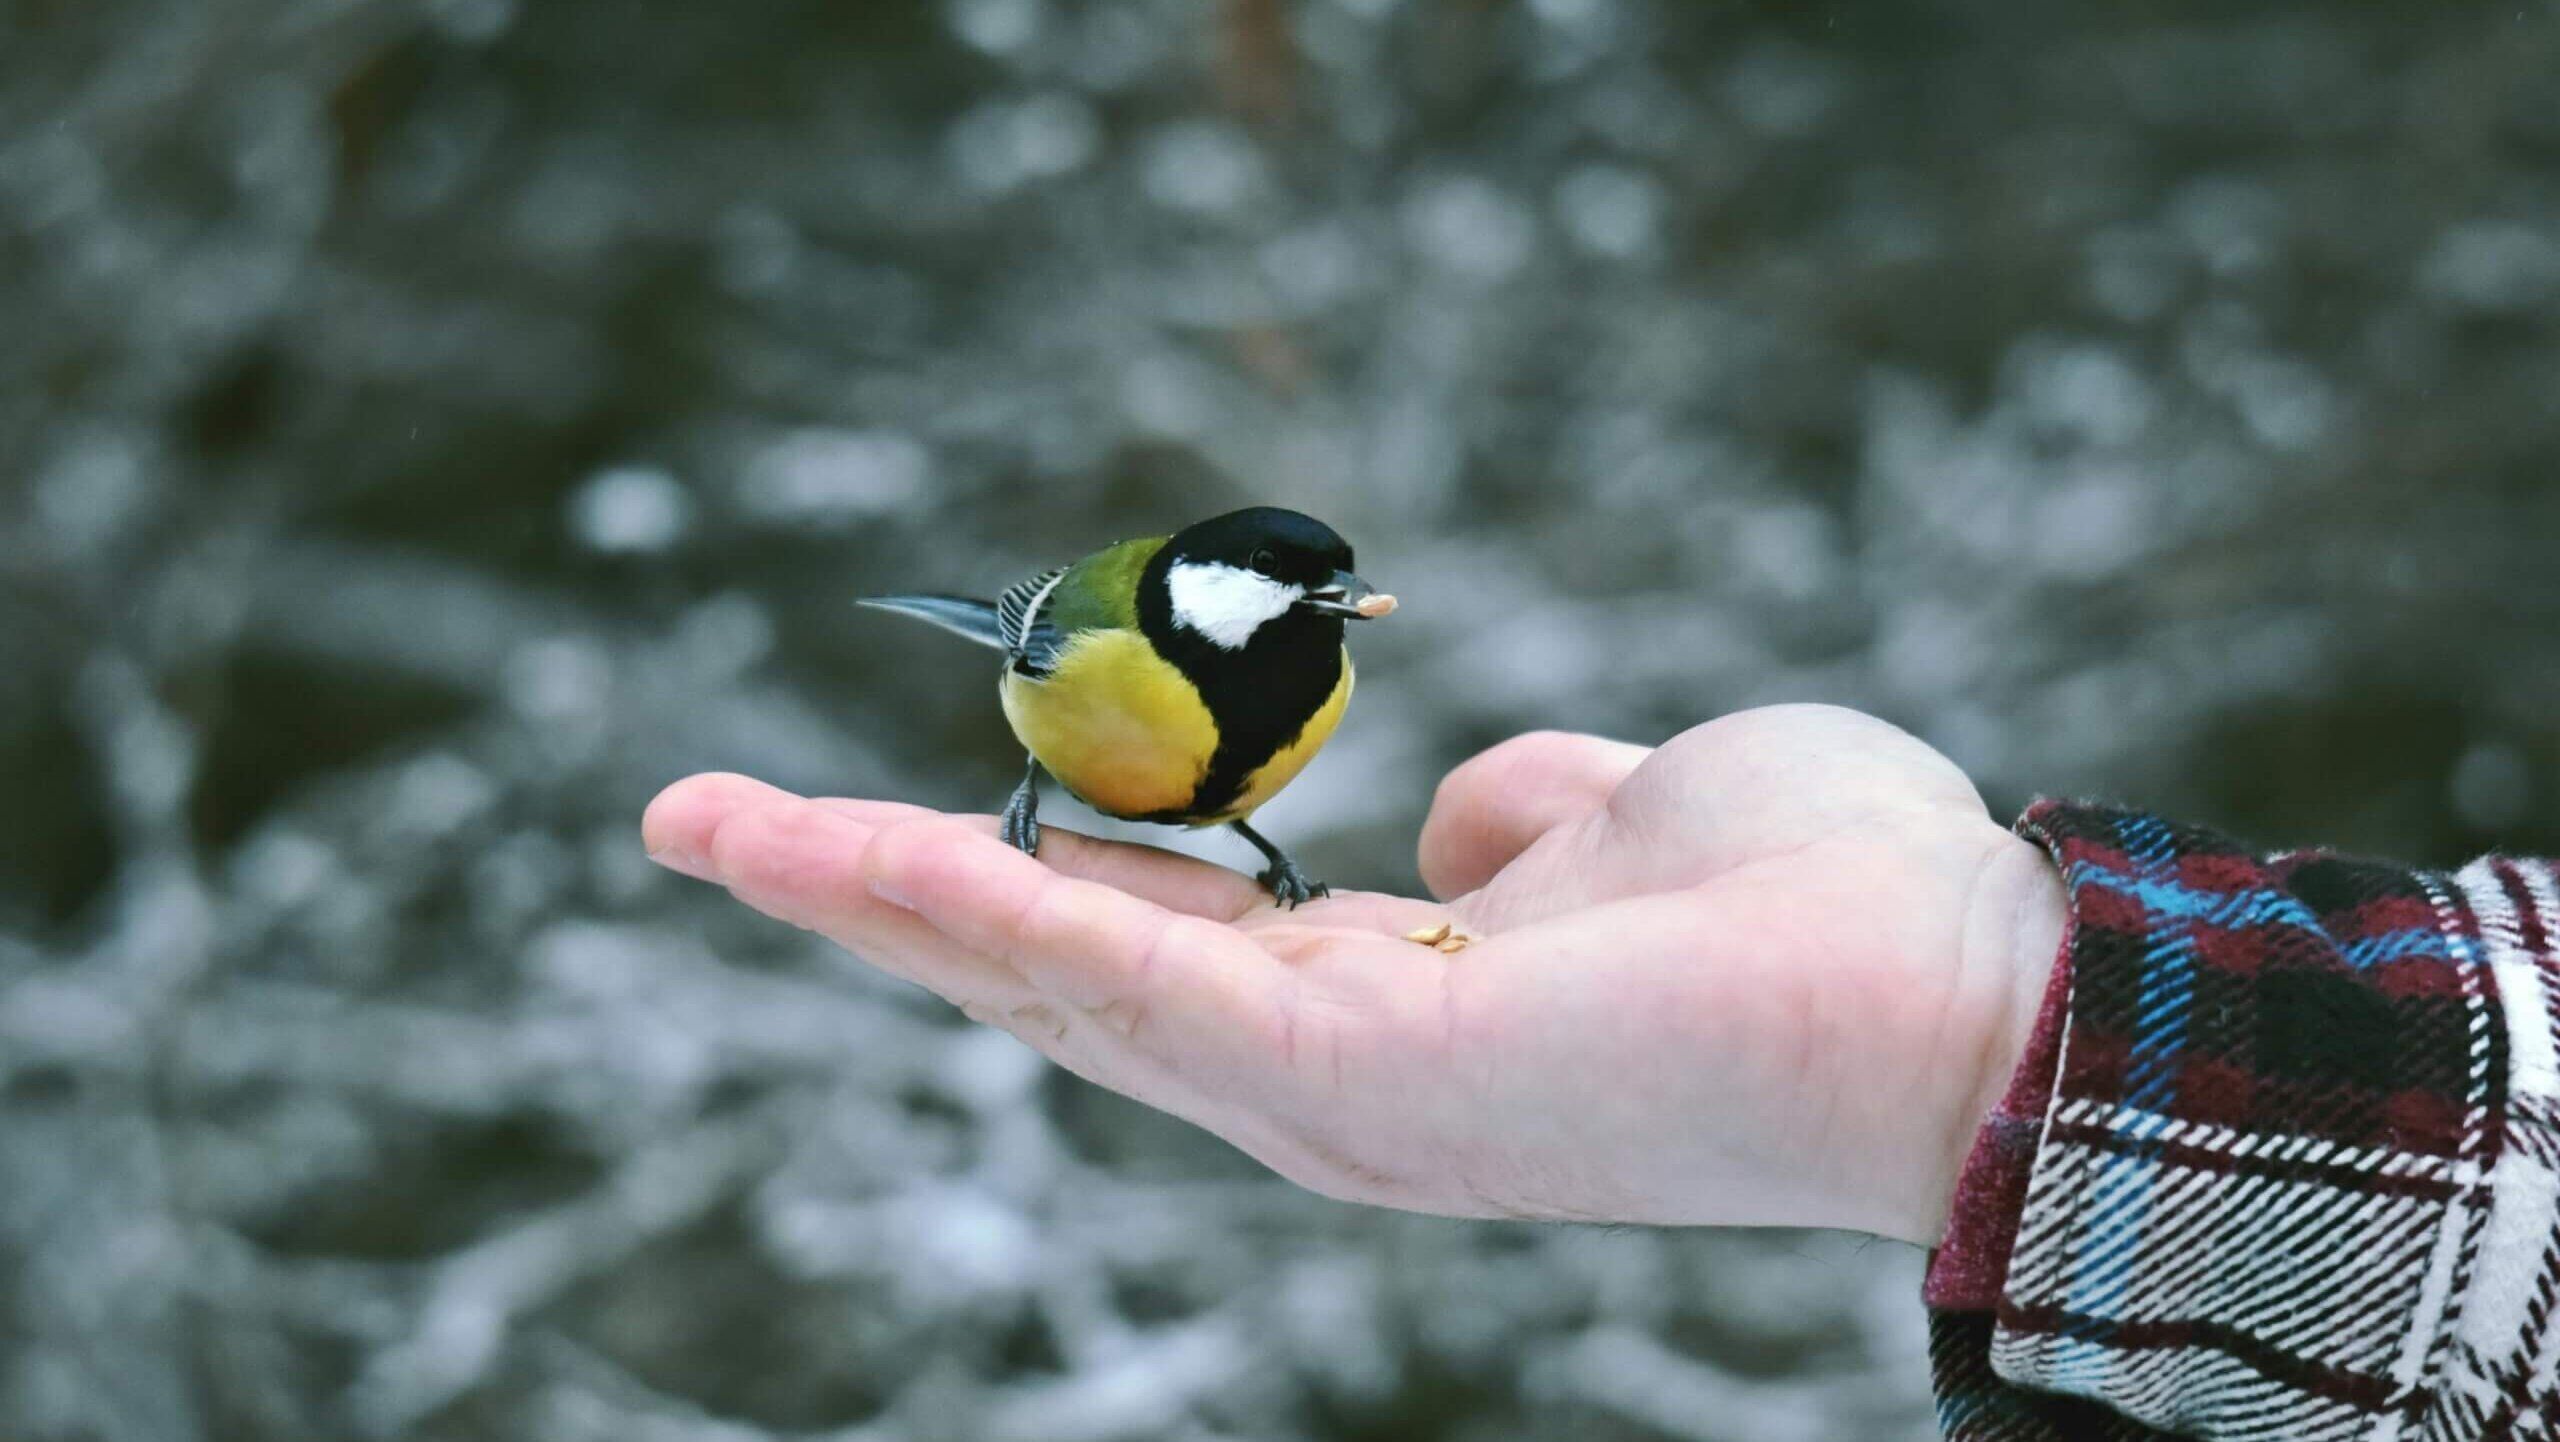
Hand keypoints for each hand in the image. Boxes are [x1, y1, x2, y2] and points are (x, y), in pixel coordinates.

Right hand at [642, 704, 2062, 1244]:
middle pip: (1053, 978)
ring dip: (871, 900)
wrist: (1967, 983)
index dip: (1005, 873)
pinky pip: (1125, 983)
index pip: (1148, 943)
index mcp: (1390, 1011)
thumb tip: (1464, 822)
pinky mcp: (1353, 1086)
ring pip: (1049, 985)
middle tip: (702, 824)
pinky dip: (978, 911)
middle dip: (875, 901)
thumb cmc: (1824, 896)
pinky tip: (851, 849)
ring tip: (707, 826)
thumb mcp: (1629, 807)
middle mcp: (1332, 1080)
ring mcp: (1333, 1102)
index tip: (871, 815)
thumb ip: (1517, 819)